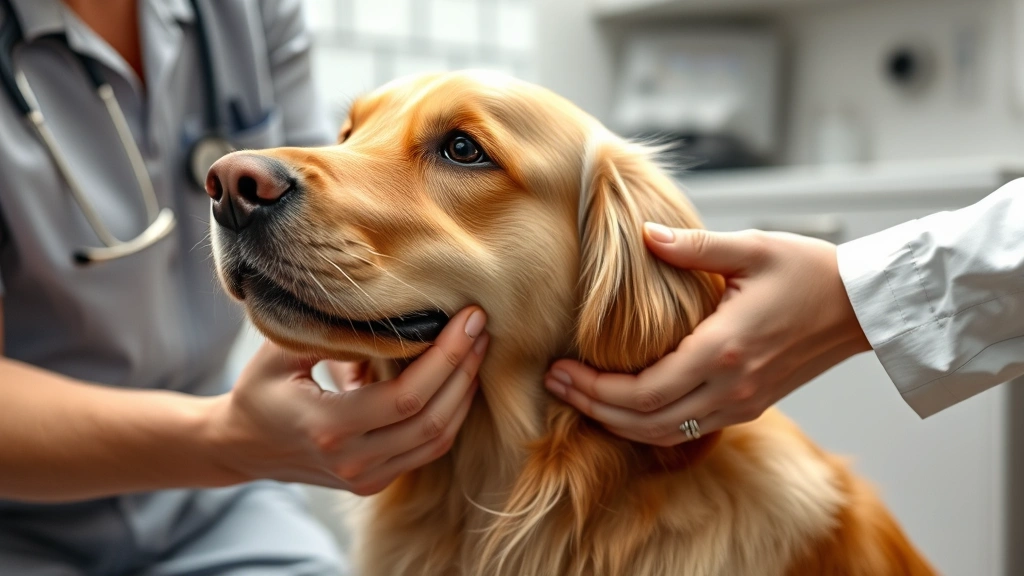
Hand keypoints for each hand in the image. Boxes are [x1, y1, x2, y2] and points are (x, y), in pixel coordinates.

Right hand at [207, 307, 488, 494]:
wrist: (241, 446)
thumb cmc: (259, 389)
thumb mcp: (281, 351)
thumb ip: (331, 331)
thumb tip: (387, 305)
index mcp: (327, 428)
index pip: (407, 397)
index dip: (447, 357)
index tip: (469, 318)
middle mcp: (351, 461)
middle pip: (432, 420)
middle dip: (464, 369)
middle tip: (481, 327)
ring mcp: (366, 478)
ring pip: (438, 440)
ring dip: (463, 392)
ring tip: (476, 348)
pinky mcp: (375, 481)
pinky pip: (427, 450)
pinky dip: (450, 413)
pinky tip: (457, 378)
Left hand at [545, 225, 869, 445]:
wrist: (863, 305)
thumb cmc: (810, 270)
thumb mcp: (752, 247)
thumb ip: (692, 246)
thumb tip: (644, 236)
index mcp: (724, 350)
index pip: (644, 392)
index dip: (595, 389)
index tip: (560, 371)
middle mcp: (731, 386)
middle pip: (647, 422)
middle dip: (594, 410)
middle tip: (555, 387)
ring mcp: (743, 401)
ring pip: (667, 434)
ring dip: (619, 423)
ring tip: (581, 399)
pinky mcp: (751, 404)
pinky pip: (690, 428)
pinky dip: (651, 425)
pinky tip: (626, 406)